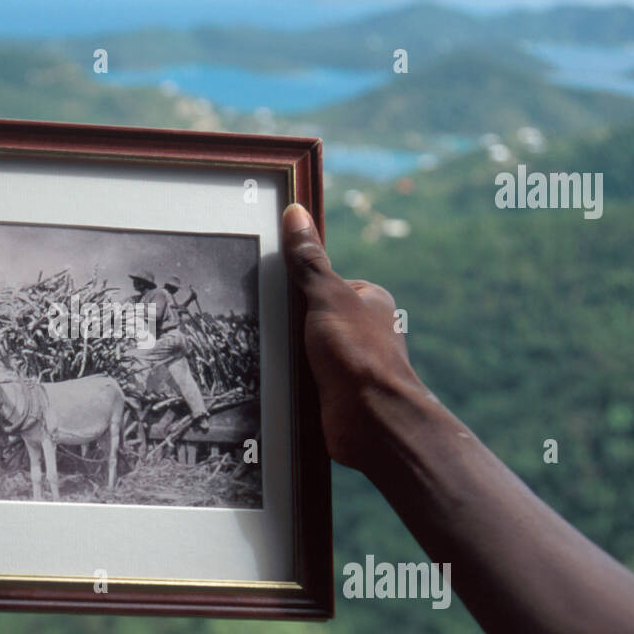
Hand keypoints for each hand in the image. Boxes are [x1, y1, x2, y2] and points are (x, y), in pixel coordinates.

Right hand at [282, 203, 431, 470]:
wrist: (371, 421)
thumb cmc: (357, 353)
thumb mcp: (326, 296)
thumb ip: (308, 260)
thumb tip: (295, 213)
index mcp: (369, 301)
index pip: (323, 282)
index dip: (296, 286)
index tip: (271, 288)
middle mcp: (362, 331)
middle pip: (310, 317)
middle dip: (287, 323)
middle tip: (261, 323)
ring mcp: (349, 363)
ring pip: (304, 350)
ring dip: (285, 355)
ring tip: (262, 354)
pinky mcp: (336, 393)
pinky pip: (303, 379)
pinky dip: (289, 381)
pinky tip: (272, 382)